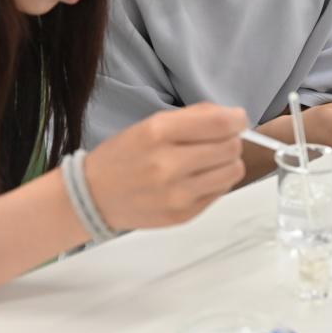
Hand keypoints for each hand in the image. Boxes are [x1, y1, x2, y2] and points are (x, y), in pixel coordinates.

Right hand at [84, 103, 246, 230]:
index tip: (237, 119)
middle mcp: (168, 165)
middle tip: (217, 141)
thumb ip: (193, 117)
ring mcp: (177, 194)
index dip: (237, 119)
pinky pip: (220, 193)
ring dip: (227, 162)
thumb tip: (232, 117)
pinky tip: (197, 178)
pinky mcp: (183, 215)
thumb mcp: (151, 123)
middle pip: (231, 148)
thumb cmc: (124, 155)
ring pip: (232, 172)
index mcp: (158, 133)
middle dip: (230, 140)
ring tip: (209, 160)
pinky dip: (216, 182)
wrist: (94, 195)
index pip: (219, 125)